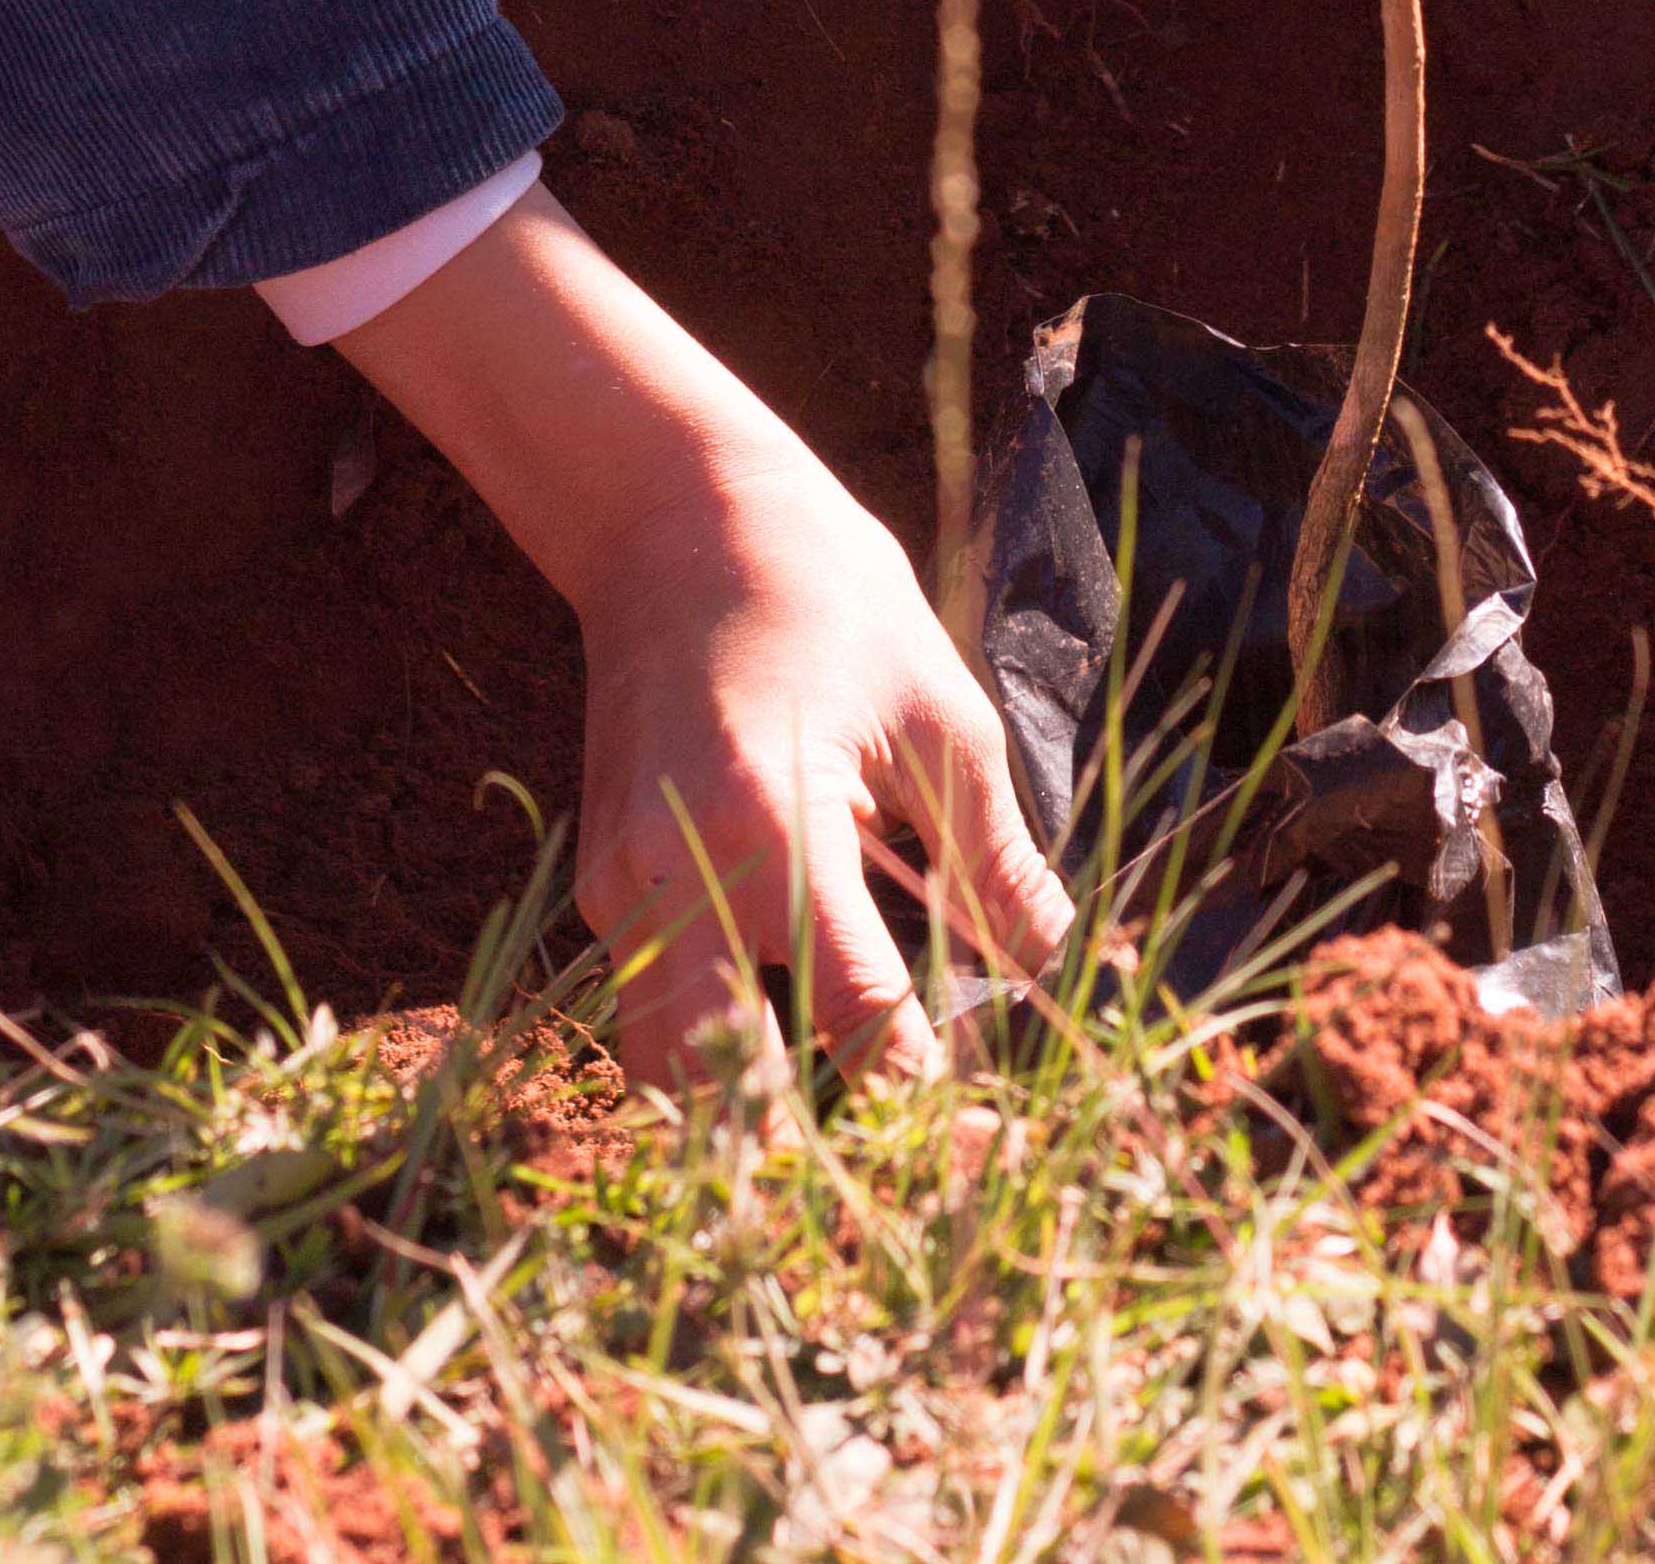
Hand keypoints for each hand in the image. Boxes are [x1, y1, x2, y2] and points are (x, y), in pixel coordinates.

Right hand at [344, 195, 1071, 1083]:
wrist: (679, 518)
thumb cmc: (828, 598)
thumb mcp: (939, 715)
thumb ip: (993, 858)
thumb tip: (1053, 963)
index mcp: (775, 832)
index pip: (859, 1026)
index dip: (931, 1092)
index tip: (989, 1122)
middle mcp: (677, 879)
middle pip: (736, 1091)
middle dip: (823, 1132)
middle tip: (908, 1137)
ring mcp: (622, 888)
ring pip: (668, 1072)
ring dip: (751, 1100)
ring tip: (842, 1084)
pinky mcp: (600, 884)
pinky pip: (646, 1009)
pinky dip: (709, 1039)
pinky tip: (783, 1009)